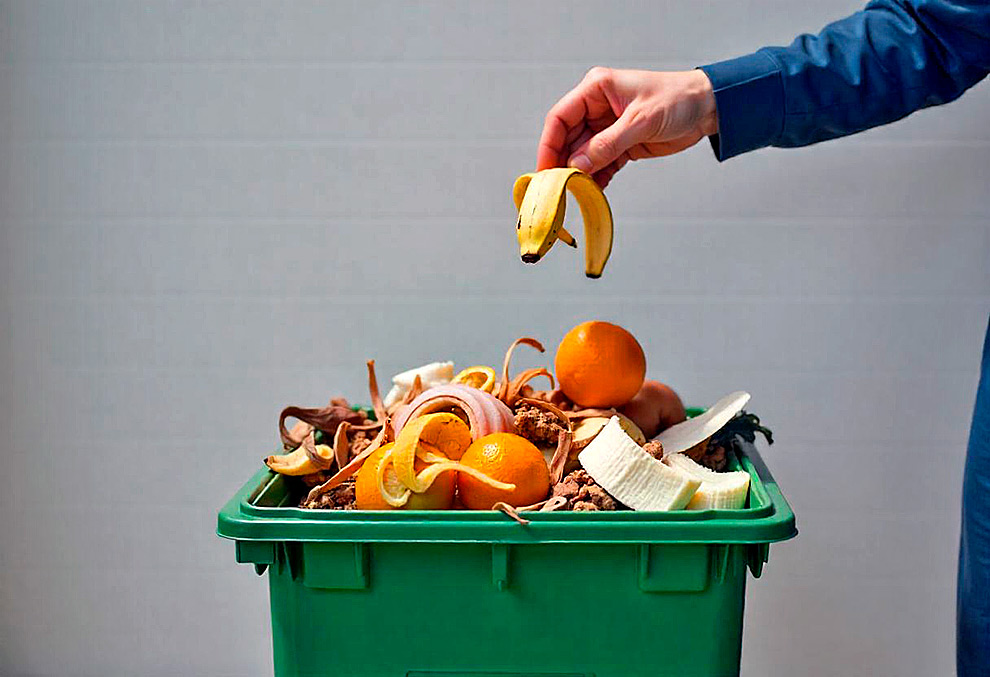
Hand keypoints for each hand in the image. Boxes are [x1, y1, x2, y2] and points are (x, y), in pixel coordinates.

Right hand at [537, 67, 717, 186]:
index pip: (561, 117)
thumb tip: (577, 166)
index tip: (545, 169)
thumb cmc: (677, 100)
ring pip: (583, 154)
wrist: (707, 108)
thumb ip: (607, 145)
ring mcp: (608, 127)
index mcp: (596, 89)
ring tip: (576, 193)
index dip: (549, 144)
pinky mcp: (621, 144)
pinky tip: (593, 192)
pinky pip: (600, 164)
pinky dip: (596, 178)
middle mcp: (597, 107)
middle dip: (563, 163)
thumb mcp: (640, 121)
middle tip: (558, 187)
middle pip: (568, 138)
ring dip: (580, 174)